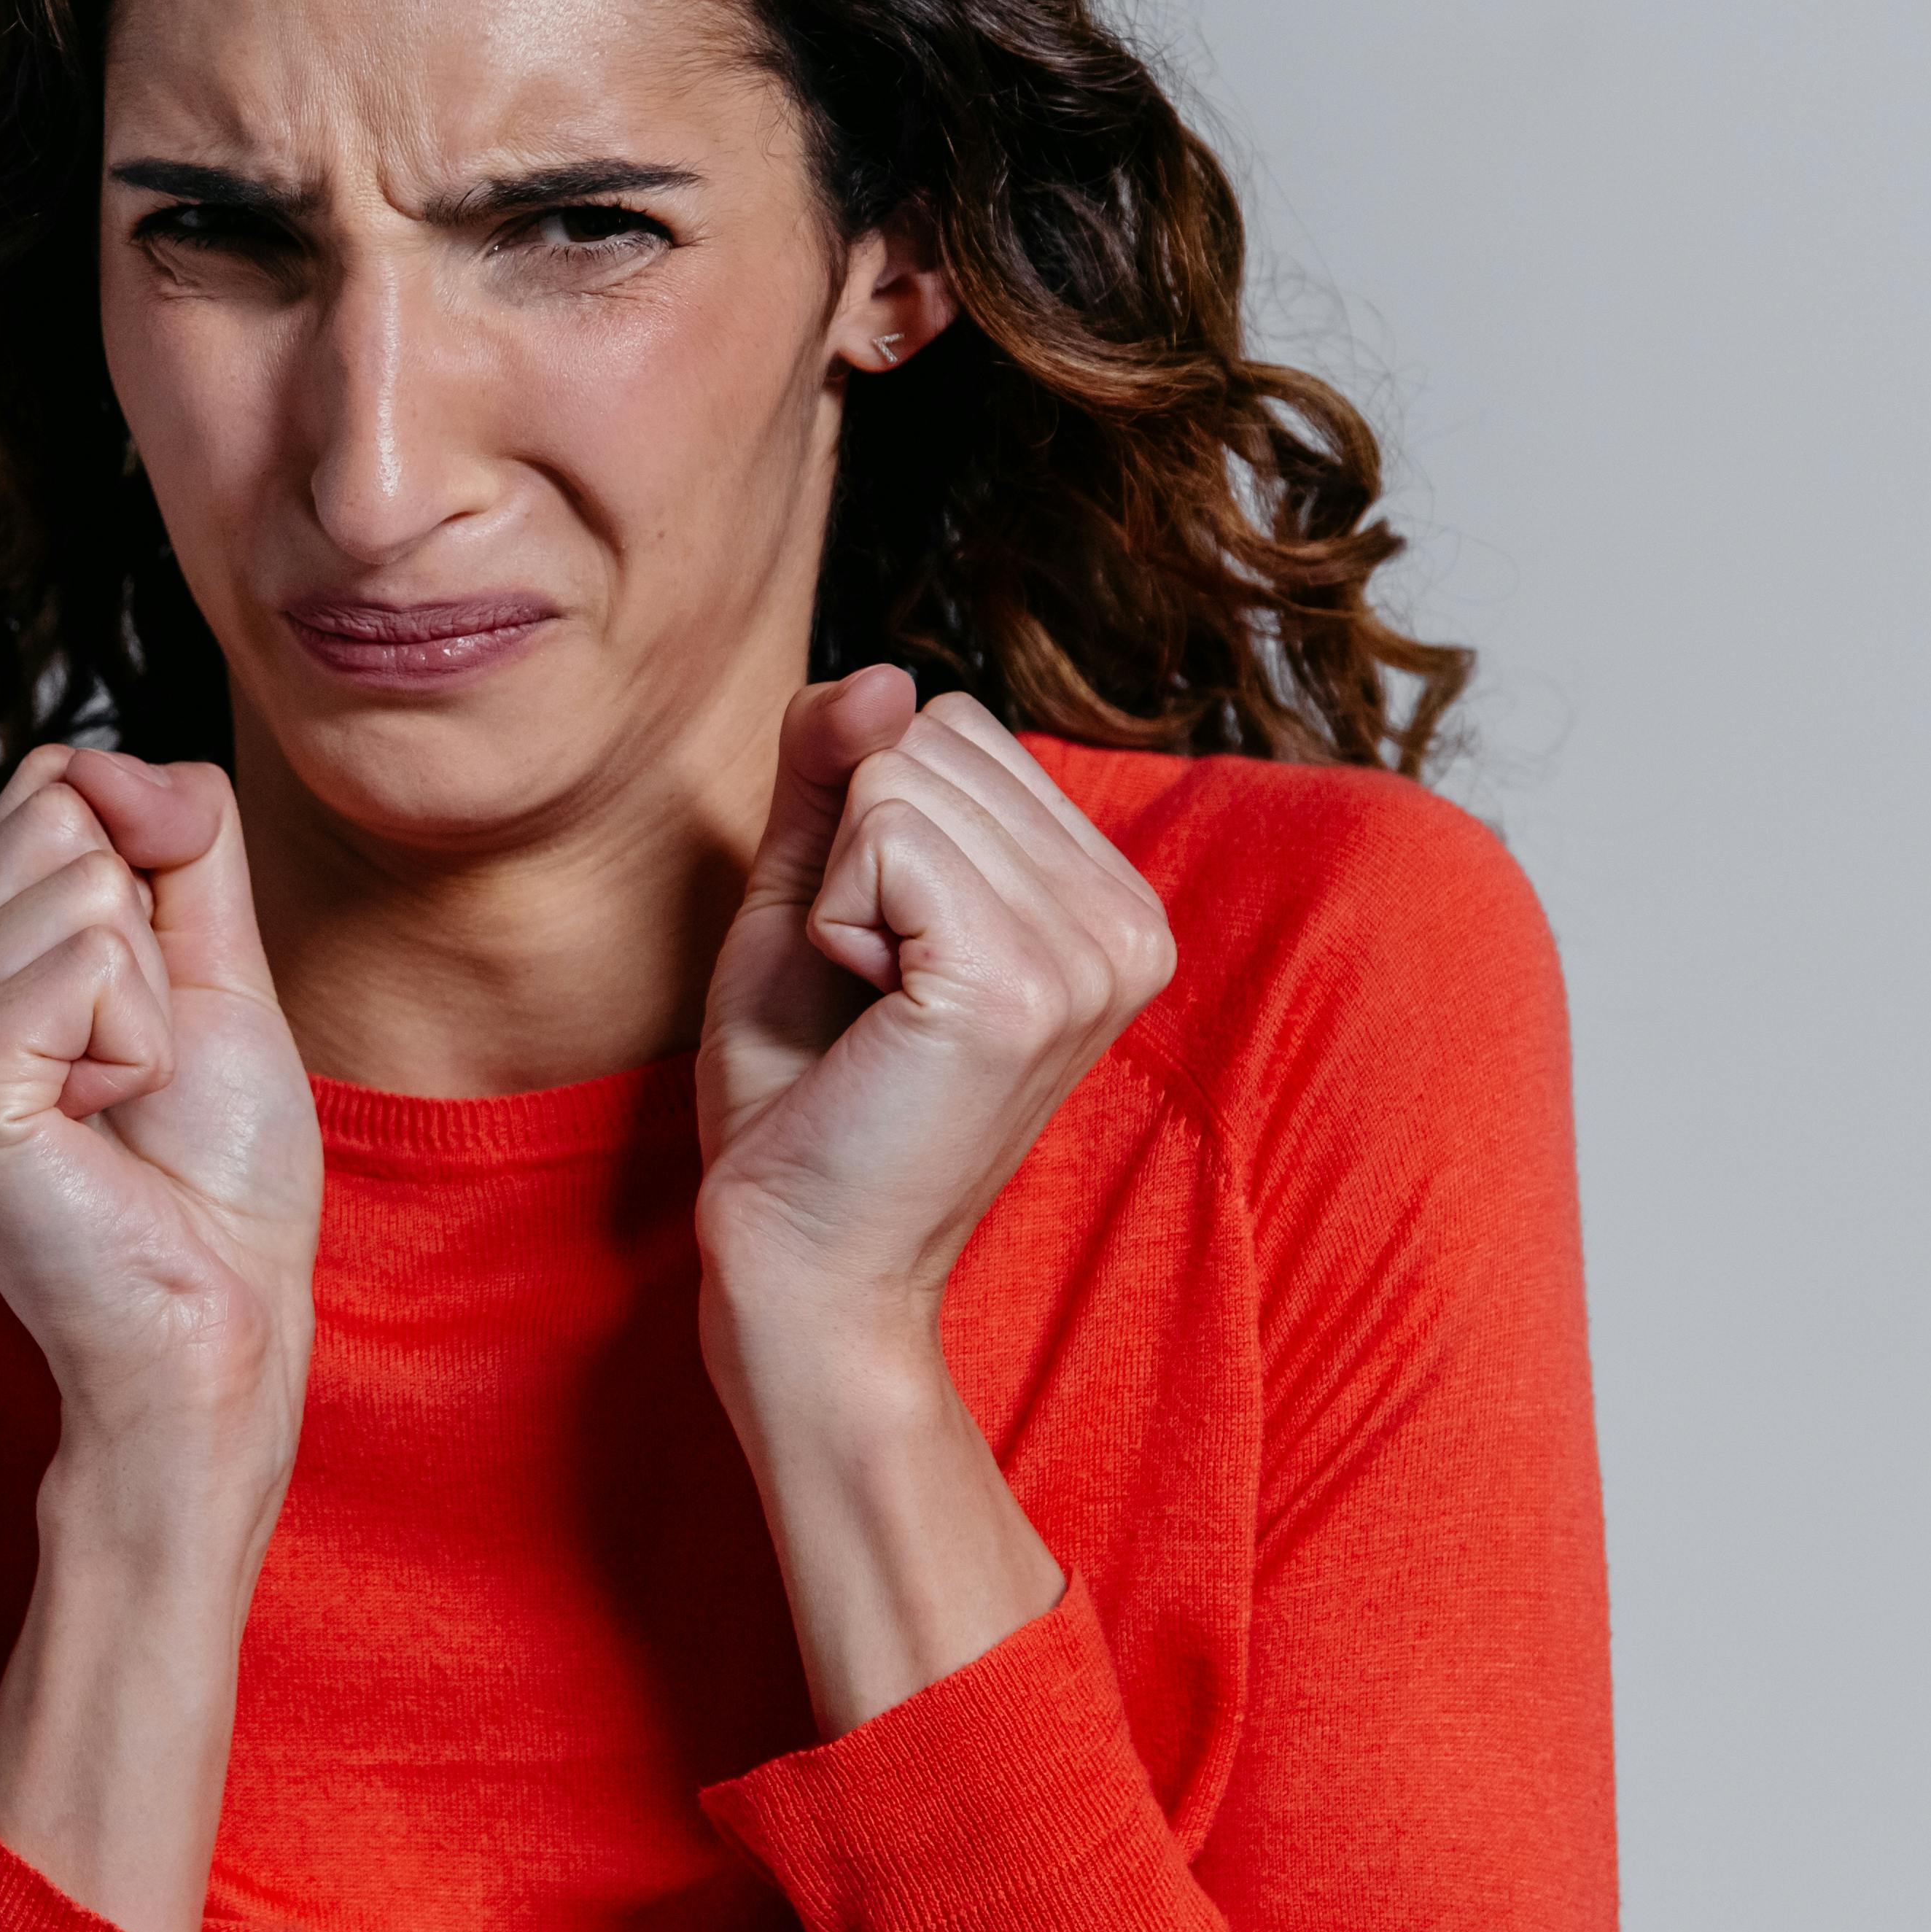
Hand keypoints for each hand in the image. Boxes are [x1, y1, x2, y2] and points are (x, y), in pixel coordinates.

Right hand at [0, 745, 321, 1486]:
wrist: (218, 1328)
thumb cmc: (213, 1175)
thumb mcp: (214, 964)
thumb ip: (177, 835)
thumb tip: (110, 759)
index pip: (53, 785)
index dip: (147, 879)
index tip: (143, 1017)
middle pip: (63, 817)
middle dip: (150, 941)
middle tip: (132, 1072)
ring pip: (86, 887)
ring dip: (151, 1003)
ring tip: (115, 1107)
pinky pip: (89, 961)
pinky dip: (138, 1042)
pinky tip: (99, 1128)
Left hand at [694, 672, 1175, 1381]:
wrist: (801, 1264)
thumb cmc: (802, 1097)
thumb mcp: (808, 897)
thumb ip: (832, 770)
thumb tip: (885, 667)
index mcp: (1104, 901)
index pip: (951, 729)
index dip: (865, 829)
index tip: (877, 961)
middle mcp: (1128, 921)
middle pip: (926, 740)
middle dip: (848, 857)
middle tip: (866, 997)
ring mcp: (1088, 954)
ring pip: (895, 779)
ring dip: (836, 896)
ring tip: (871, 1014)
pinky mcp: (1021, 984)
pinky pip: (880, 836)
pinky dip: (829, 922)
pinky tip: (867, 1020)